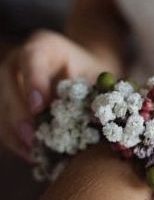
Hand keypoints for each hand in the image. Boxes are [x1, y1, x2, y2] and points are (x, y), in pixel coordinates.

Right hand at [0, 30, 118, 160]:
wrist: (82, 71)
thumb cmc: (93, 74)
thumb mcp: (98, 76)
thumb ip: (94, 91)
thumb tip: (93, 118)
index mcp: (45, 45)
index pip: (32, 58)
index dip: (33, 82)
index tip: (39, 107)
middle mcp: (19, 58)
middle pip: (8, 83)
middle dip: (19, 113)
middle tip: (33, 137)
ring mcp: (9, 78)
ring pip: (1, 104)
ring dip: (14, 131)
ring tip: (33, 152)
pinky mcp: (7, 98)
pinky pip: (3, 119)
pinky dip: (14, 139)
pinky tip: (31, 154)